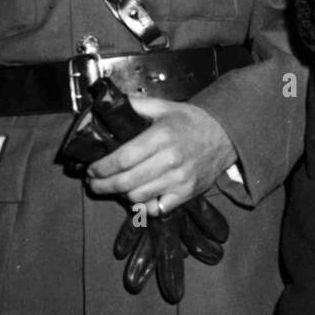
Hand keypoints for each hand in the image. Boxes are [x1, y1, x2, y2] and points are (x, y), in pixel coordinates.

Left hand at [85, 97, 235, 215]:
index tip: (91, 169)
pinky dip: (142, 206)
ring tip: (114, 187)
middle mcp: (171, 160)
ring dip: (120, 195)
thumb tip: (106, 105)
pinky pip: (157, 209)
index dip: (102, 168)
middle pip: (126, 182)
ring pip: (138, 197)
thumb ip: (134, 105)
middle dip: (103, 185)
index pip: (123, 158)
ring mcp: (180, 180)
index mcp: (162, 136)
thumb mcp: (163, 106)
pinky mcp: (187, 194)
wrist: (224, 134)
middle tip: (93, 183)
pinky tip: (136, 197)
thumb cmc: (189, 121)